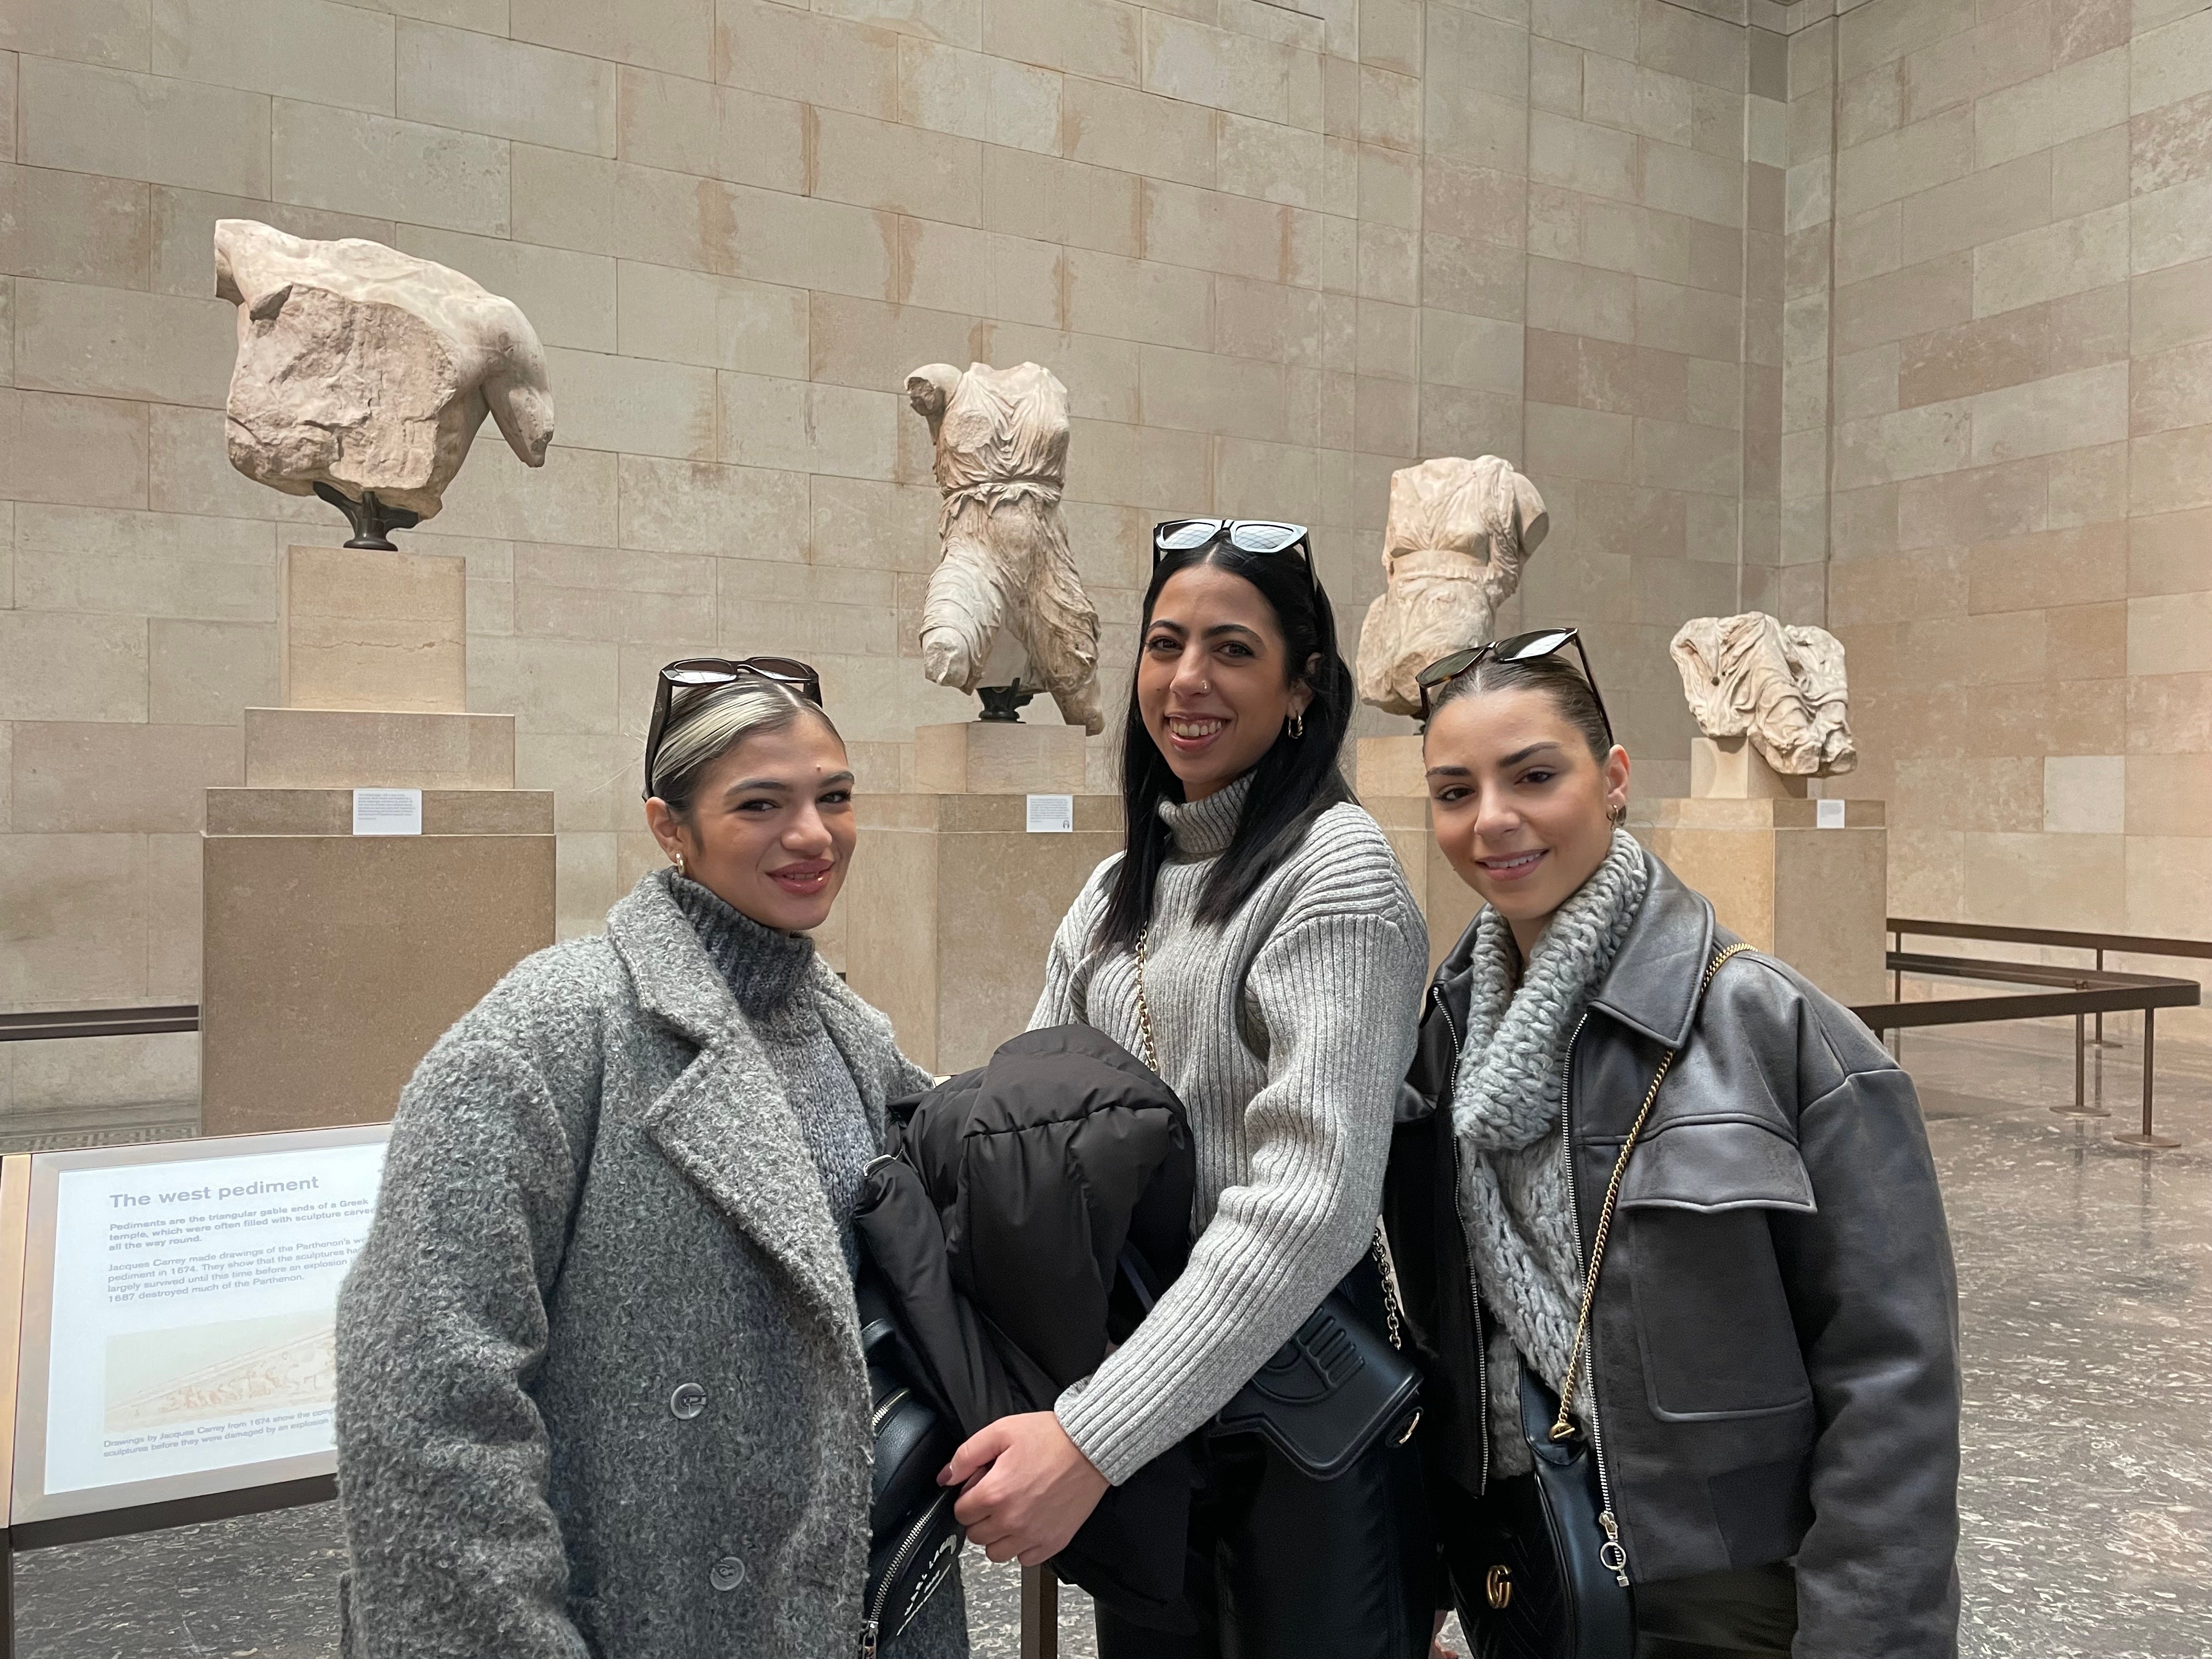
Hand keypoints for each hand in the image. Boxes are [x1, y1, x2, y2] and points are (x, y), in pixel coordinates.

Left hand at [940, 1411, 1109, 1565]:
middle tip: (997, 1496)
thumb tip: (945, 1477)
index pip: (961, 1512)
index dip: (968, 1496)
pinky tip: (1029, 1522)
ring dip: (998, 1536)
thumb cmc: (1051, 1437)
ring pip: (996, 1553)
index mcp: (995, 1493)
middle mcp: (1012, 1520)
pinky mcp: (1053, 1543)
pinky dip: (1022, 1546)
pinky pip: (1024, 1559)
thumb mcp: (1001, 1432)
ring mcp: (1034, 1535)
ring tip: (1012, 1512)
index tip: (980, 1486)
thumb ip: (966, 1455)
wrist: (1091, 1447)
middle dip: (980, 1516)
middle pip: (975, 1536)